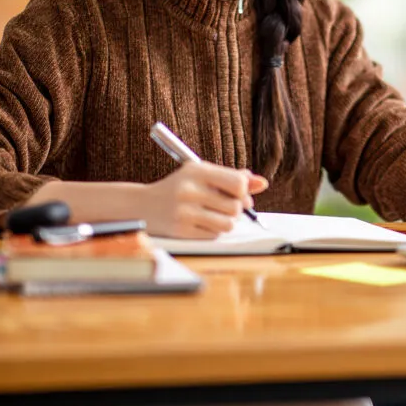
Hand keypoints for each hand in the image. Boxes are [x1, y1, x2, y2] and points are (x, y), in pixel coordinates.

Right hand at [141, 162, 268, 238]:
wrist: (143, 205)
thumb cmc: (179, 188)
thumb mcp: (202, 175)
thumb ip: (232, 177)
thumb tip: (262, 183)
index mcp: (197, 171)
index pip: (237, 183)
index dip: (244, 191)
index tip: (239, 194)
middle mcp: (190, 190)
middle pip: (235, 206)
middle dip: (236, 208)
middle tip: (225, 205)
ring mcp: (185, 212)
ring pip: (228, 223)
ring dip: (226, 221)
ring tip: (214, 214)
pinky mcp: (181, 230)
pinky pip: (214, 234)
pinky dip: (214, 230)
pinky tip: (202, 222)